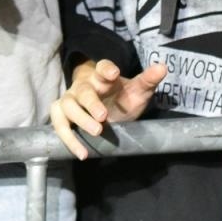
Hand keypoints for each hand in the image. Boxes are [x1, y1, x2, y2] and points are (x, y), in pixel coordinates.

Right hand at [49, 58, 167, 159]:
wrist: (108, 110)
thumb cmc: (122, 98)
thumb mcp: (138, 91)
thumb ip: (148, 81)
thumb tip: (162, 67)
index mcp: (102, 77)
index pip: (101, 67)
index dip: (105, 69)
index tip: (113, 74)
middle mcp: (83, 86)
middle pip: (83, 91)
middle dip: (91, 103)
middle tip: (103, 117)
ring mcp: (71, 100)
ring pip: (66, 106)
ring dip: (79, 119)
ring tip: (97, 132)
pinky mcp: (63, 116)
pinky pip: (59, 125)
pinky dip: (68, 139)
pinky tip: (82, 153)